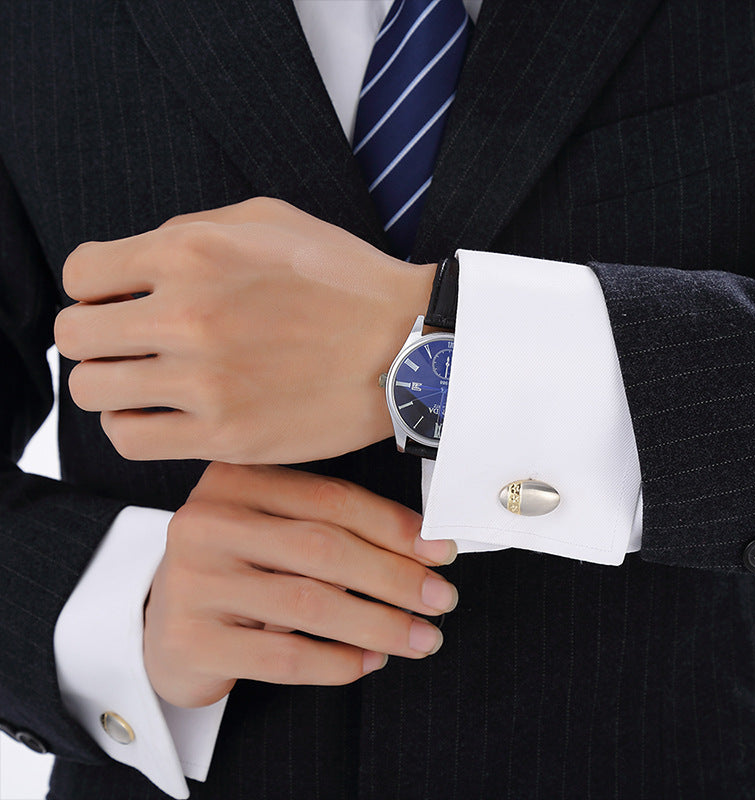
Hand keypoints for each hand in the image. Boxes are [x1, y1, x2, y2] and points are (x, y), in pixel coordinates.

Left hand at [55, 198, 435, 463]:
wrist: (407, 346)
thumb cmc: (343, 279)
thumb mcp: (268, 219)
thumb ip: (188, 230)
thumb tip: (132, 264)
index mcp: (192, 253)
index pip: (81, 274)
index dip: (94, 288)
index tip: (118, 300)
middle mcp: (188, 316)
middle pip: (75, 336)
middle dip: (94, 337)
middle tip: (127, 343)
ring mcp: (205, 383)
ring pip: (93, 392)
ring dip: (110, 383)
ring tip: (144, 381)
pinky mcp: (225, 436)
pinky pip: (130, 440)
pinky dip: (133, 426)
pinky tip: (162, 413)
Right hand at [144, 462, 457, 707]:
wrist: (163, 625)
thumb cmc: (237, 569)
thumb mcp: (274, 529)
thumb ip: (331, 526)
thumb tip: (424, 545)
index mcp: (236, 479)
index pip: (331, 498)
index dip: (395, 527)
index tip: (441, 552)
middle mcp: (208, 521)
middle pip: (325, 548)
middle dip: (396, 577)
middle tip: (441, 599)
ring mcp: (194, 581)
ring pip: (311, 603)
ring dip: (380, 624)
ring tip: (421, 637)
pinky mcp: (191, 639)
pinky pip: (284, 657)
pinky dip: (339, 662)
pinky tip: (371, 662)